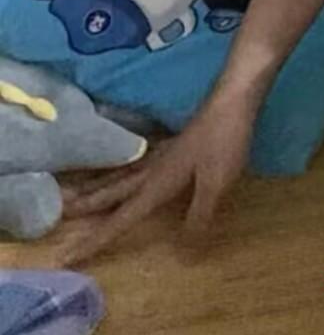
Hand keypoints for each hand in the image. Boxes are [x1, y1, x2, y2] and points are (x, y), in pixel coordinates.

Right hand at [55, 82, 257, 264]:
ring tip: (75, 193)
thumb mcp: (216, 184)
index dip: (96, 239)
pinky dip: (119, 170)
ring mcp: (161, 154)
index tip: (67, 255)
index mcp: (158, 183)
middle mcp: (152, 169)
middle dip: (87, 207)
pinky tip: (123, 169)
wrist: (233, 99)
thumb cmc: (224, 141)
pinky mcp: (172, 145)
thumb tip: (182, 255)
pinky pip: (136, 163)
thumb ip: (198, 217)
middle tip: (59, 214)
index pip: (122, 218)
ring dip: (96, 186)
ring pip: (120, 175)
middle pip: (113, 191)